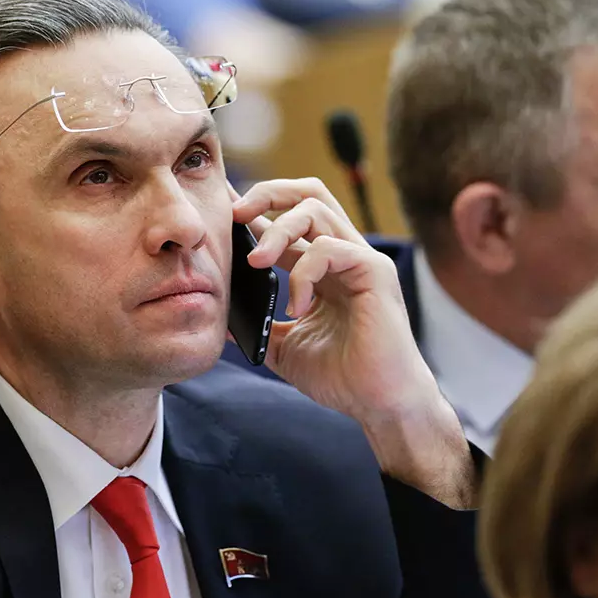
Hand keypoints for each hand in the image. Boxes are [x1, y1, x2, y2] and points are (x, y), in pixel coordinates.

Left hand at [232, 178, 476, 507]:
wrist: (378, 405)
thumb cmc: (342, 378)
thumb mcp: (283, 347)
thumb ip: (258, 325)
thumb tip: (219, 317)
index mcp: (321, 267)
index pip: (287, 218)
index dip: (255, 208)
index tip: (220, 209)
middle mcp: (342, 255)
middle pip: (308, 193)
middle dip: (267, 193)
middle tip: (234, 214)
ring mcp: (360, 259)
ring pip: (315, 209)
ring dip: (276, 231)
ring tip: (255, 262)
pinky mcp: (374, 272)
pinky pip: (329, 248)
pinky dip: (304, 273)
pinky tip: (298, 307)